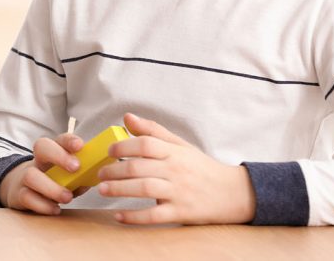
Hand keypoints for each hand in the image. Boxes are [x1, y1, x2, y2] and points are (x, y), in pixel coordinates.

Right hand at [0, 133, 87, 214]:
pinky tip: (55, 209)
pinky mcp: (19, 194)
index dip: (69, 141)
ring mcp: (26, 176)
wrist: (22, 190)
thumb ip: (80, 176)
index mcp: (53, 153)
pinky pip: (27, 197)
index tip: (80, 146)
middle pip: (41, 147)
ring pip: (31, 175)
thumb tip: (93, 177)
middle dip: (59, 156)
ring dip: (52, 187)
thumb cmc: (53, 182)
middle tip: (75, 168)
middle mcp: (38, 161)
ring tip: (67, 197)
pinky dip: (42, 205)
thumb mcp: (67, 177)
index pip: (60, 140)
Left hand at [95, 113, 255, 224]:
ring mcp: (178, 192)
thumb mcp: (180, 145)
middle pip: (139, 167)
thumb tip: (127, 117)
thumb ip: (153, 131)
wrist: (233, 193)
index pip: (145, 144)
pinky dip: (135, 216)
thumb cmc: (201, 167)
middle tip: (100, 173)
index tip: (109, 151)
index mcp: (174, 152)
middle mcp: (176, 170)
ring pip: (144, 189)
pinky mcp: (181, 213)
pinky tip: (119, 215)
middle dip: (114, 170)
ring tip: (103, 189)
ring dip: (119, 189)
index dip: (123, 145)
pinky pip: (154, 215)